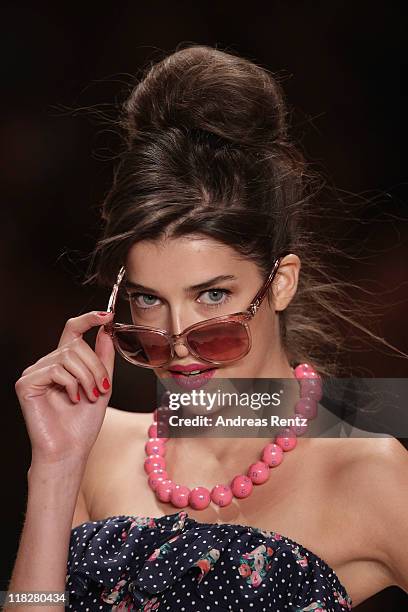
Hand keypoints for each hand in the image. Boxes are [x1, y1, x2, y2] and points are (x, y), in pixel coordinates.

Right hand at [15, 311, 114, 465]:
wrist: (71, 450)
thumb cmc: (83, 423)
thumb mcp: (102, 385)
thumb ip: (103, 358)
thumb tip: (106, 331)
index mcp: (63, 363)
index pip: (73, 330)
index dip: (89, 318)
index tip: (108, 315)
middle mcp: (47, 364)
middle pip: (76, 345)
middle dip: (95, 367)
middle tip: (101, 389)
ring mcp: (34, 372)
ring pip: (68, 355)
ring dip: (87, 377)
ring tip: (88, 396)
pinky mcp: (26, 383)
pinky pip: (56, 369)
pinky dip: (71, 384)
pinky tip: (72, 399)